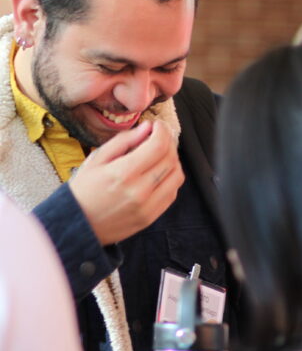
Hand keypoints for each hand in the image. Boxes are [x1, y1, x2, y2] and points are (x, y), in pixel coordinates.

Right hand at [69, 120, 183, 244]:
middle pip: (170, 159)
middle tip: (160, 136)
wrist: (75, 225)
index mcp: (123, 174)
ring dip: (173, 160)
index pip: (158, 146)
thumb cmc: (83, 190)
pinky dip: (170, 178)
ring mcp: (147, 206)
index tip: (158, 125)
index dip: (162, 131)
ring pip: (176, 175)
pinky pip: (172, 192)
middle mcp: (139, 191)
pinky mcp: (151, 217)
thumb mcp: (96, 159)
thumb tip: (147, 127)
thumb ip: (124, 141)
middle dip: (168, 142)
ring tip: (160, 154)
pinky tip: (159, 173)